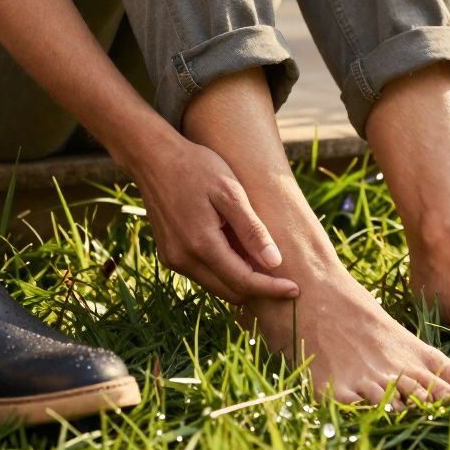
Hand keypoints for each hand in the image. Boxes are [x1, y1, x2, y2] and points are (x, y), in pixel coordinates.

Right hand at [124, 134, 299, 305]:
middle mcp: (183, 259)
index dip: (271, 289)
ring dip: (241, 279)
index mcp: (201, 244)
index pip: (243, 282)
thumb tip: (274, 263)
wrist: (153, 158)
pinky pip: (203, 275)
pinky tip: (237, 250)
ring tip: (261, 259)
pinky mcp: (169, 255)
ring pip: (216, 286)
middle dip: (258, 289)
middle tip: (285, 278)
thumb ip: (251, 230)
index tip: (296, 289)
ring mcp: (173, 259)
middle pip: (230, 292)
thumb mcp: (231, 192)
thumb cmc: (197, 168)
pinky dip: (224, 270)